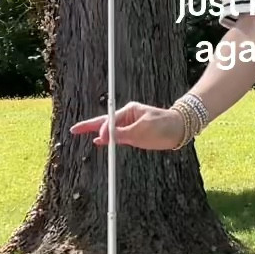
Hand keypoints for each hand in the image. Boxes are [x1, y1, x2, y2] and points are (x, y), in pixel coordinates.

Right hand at [69, 101, 188, 148]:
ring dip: (97, 132)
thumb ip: (122, 134)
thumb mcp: (142, 131)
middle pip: (104, 122)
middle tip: (73, 130)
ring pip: (110, 129)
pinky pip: (117, 136)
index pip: (109, 122)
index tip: (98, 140)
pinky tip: (99, 142)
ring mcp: (131, 125)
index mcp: (129, 111)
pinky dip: (108, 138)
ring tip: (80, 131)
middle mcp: (128, 117)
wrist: (181, 129)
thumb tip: (104, 137)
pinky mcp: (136, 134)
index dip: (101, 131)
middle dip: (89, 126)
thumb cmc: (164, 126)